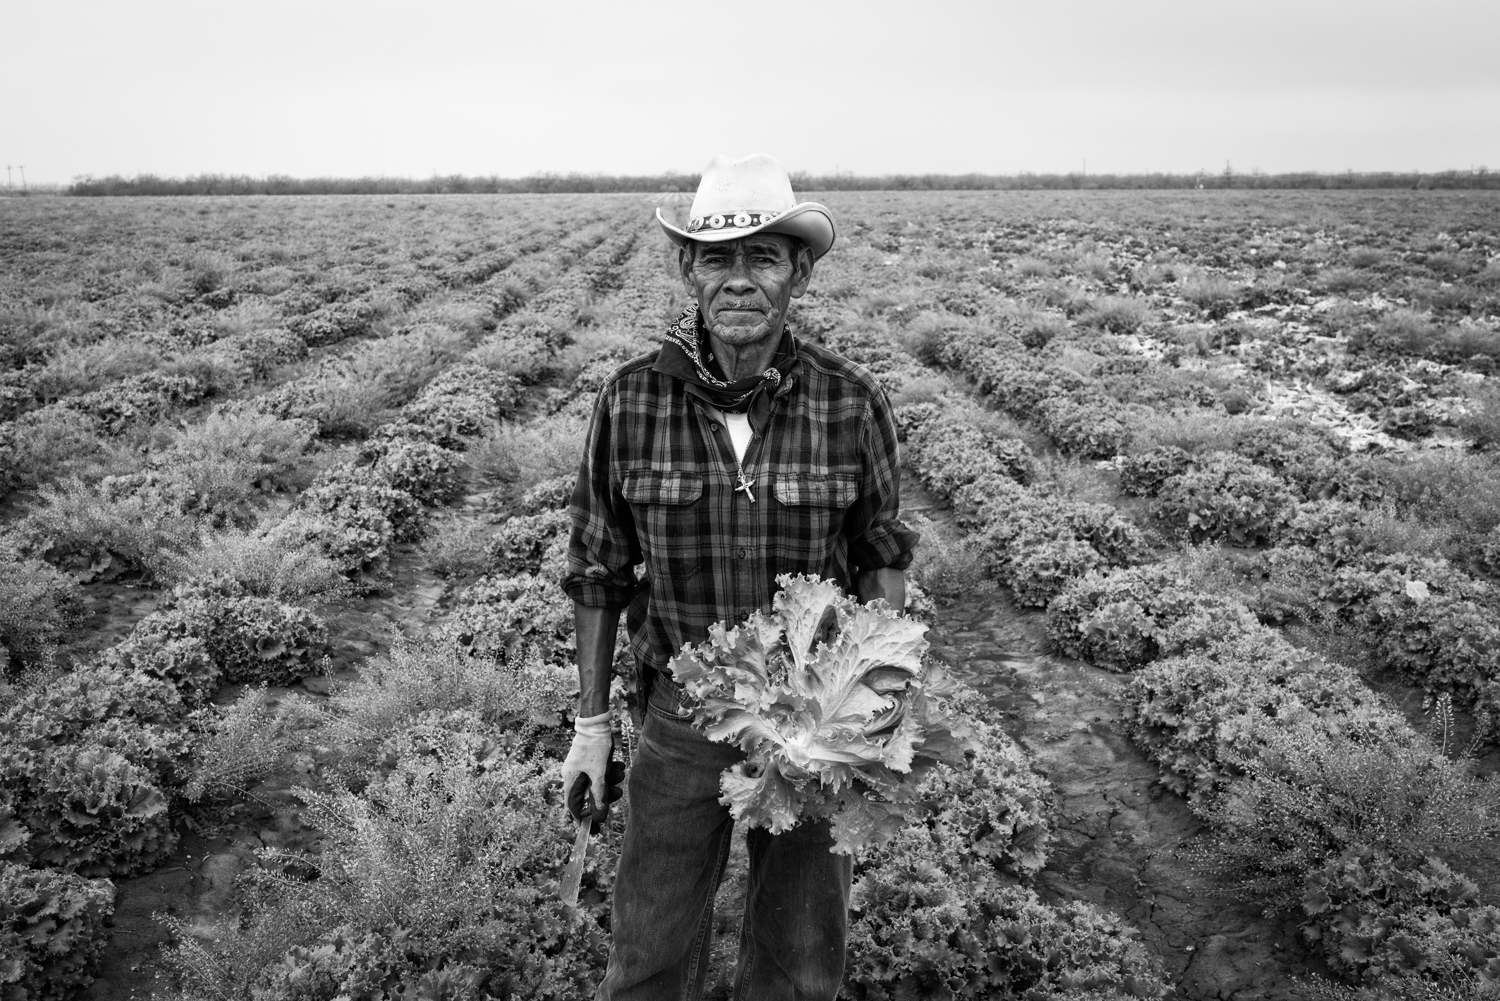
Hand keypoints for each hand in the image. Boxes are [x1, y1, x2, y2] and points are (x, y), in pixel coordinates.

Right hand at [560, 711, 623, 831]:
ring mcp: (580, 769)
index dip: (584, 821)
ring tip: (620, 773)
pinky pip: (599, 773)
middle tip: (618, 793)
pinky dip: (609, 772)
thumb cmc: (595, 747)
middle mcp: (573, 776)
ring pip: (596, 784)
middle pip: (588, 796)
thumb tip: (599, 817)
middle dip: (605, 795)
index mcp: (571, 781)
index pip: (575, 809)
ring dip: (610, 781)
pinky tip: (618, 766)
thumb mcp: (599, 774)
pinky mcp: (589, 762)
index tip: (596, 830)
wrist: (596, 721)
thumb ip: (599, 796)